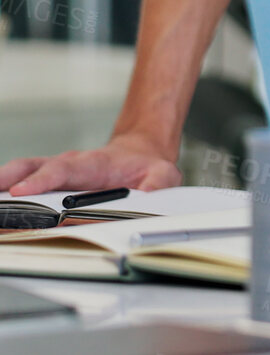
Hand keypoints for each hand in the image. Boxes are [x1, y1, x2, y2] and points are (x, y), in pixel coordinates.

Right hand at [0, 135, 180, 195]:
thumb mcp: (162, 175)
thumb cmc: (147, 167)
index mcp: (94, 163)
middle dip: (9, 180)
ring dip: (2, 183)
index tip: (23, 191)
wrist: (141, 155)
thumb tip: (146, 197)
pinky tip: (0, 205)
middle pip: (33, 168)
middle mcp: (69, 165)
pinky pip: (22, 181)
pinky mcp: (50, 181)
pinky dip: (6, 189)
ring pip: (22, 171)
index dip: (42, 179)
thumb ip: (157, 186)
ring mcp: (57, 172)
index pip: (65, 169)